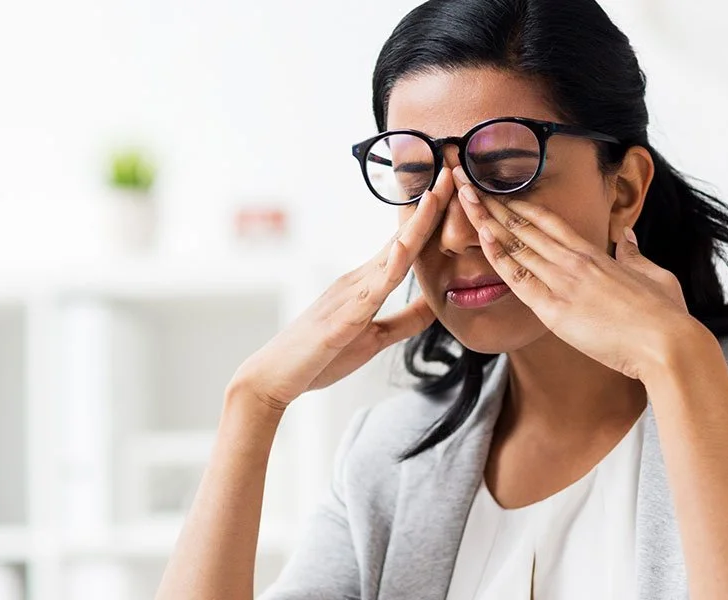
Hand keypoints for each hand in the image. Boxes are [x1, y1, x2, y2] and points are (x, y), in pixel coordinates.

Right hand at [227, 170, 452, 411]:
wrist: (273, 377)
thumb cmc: (319, 357)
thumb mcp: (373, 338)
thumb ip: (406, 321)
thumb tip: (436, 303)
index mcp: (367, 283)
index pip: (405, 244)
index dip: (431, 217)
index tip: (454, 189)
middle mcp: (358, 280)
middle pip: (402, 239)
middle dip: (430, 207)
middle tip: (454, 170)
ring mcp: (348, 296)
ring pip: (390, 257)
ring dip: (414, 227)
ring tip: (436, 196)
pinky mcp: (341, 321)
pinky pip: (368, 293)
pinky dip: (387, 271)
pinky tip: (402, 251)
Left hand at [451, 167, 707, 380]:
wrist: (668, 344)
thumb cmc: (666, 314)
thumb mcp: (654, 274)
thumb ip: (635, 254)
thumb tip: (628, 237)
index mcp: (596, 254)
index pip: (550, 222)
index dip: (522, 205)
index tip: (500, 191)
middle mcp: (575, 262)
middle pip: (525, 226)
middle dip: (494, 204)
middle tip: (467, 181)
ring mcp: (564, 283)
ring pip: (517, 245)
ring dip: (488, 220)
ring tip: (463, 197)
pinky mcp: (556, 310)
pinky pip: (519, 280)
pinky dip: (499, 257)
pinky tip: (481, 237)